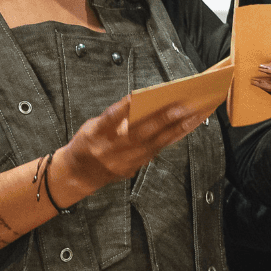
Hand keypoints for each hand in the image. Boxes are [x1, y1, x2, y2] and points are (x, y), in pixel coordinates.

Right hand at [55, 96, 204, 200]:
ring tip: (193, 116)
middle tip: (182, 106)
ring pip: (154, 144)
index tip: (140, 95)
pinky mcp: (132, 168)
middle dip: (162, 119)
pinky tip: (184, 129)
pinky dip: (170, 139)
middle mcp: (111, 149)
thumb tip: (139, 103)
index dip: (125, 106)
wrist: (78, 175)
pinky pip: (155, 152)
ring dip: (174, 129)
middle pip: (140, 132)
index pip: (111, 117)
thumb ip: (113, 117)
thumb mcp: (91, 126)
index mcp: (96, 135)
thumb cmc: (87, 143)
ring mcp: (123, 161)